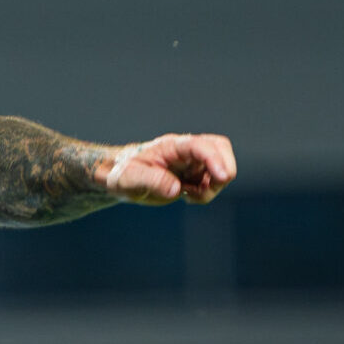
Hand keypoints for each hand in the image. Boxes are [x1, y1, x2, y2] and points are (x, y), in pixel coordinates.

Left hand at [97, 133, 237, 204]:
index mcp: (171, 147)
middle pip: (220, 148)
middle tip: (206, 189)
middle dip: (223, 169)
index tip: (222, 176)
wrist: (120, 179)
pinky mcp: (194, 176)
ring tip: (188, 196)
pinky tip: (187, 197)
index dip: (214, 159)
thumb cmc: (122, 174)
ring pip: (219, 168)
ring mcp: (192, 163)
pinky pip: (212, 183)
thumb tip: (175, 189)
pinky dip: (207, 193)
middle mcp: (185, 151)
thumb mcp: (129, 178)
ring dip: (213, 187)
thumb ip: (151, 181)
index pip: (199, 145)